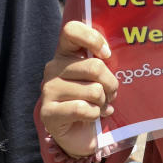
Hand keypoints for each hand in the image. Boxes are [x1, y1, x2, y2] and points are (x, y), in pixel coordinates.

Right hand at [40, 21, 118, 157]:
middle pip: (94, 66)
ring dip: (103, 101)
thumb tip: (114, 55)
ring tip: (100, 105)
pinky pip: (83, 108)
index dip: (92, 38)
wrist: (82, 131)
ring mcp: (48, 90)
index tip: (107, 54)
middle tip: (112, 93)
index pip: (71, 30)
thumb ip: (105, 61)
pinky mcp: (47, 112)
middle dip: (111, 83)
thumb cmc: (96, 98)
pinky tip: (92, 116)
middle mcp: (53, 68)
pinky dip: (94, 114)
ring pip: (93, 90)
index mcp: (66, 54)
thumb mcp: (102, 75)